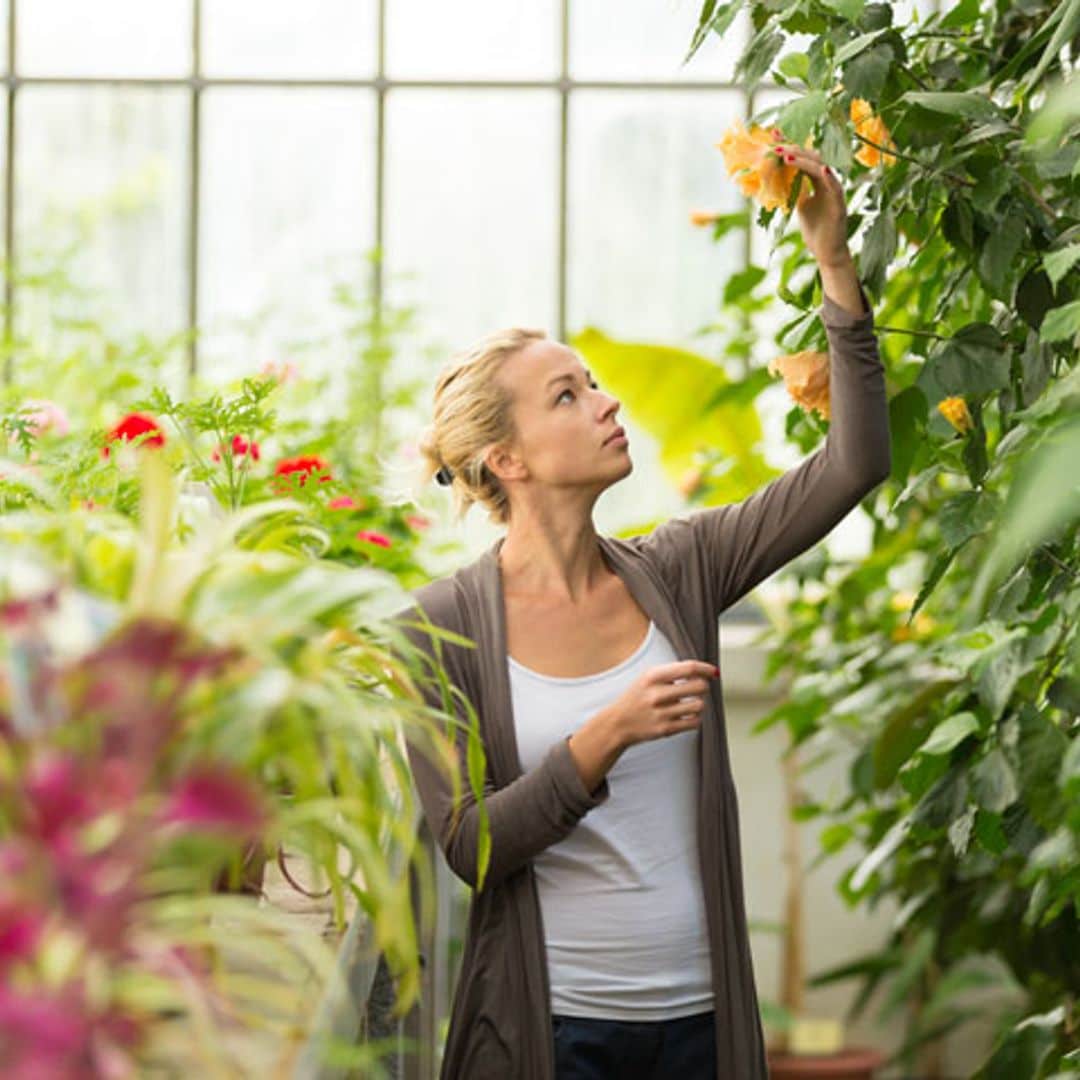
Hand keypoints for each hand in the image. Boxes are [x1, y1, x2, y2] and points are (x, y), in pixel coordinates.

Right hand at [605, 660, 718, 750]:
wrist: (618, 723)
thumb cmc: (638, 696)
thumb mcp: (648, 677)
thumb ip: (673, 672)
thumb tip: (705, 671)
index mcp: (653, 676)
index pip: (689, 668)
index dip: (706, 669)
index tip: (714, 672)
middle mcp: (657, 694)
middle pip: (699, 687)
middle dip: (703, 686)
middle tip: (698, 688)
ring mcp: (661, 713)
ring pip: (699, 705)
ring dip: (699, 703)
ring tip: (691, 702)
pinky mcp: (665, 730)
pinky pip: (695, 722)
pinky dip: (695, 718)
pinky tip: (687, 715)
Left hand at [775, 141, 850, 267]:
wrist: (827, 254)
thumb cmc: (816, 231)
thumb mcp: (801, 206)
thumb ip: (795, 191)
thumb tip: (779, 178)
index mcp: (819, 182)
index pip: (804, 160)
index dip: (791, 147)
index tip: (774, 136)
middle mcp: (828, 183)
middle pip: (813, 158)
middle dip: (794, 149)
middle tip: (775, 144)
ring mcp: (835, 192)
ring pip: (822, 168)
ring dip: (804, 161)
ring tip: (786, 155)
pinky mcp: (839, 205)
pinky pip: (835, 187)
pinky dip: (828, 177)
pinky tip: (820, 169)